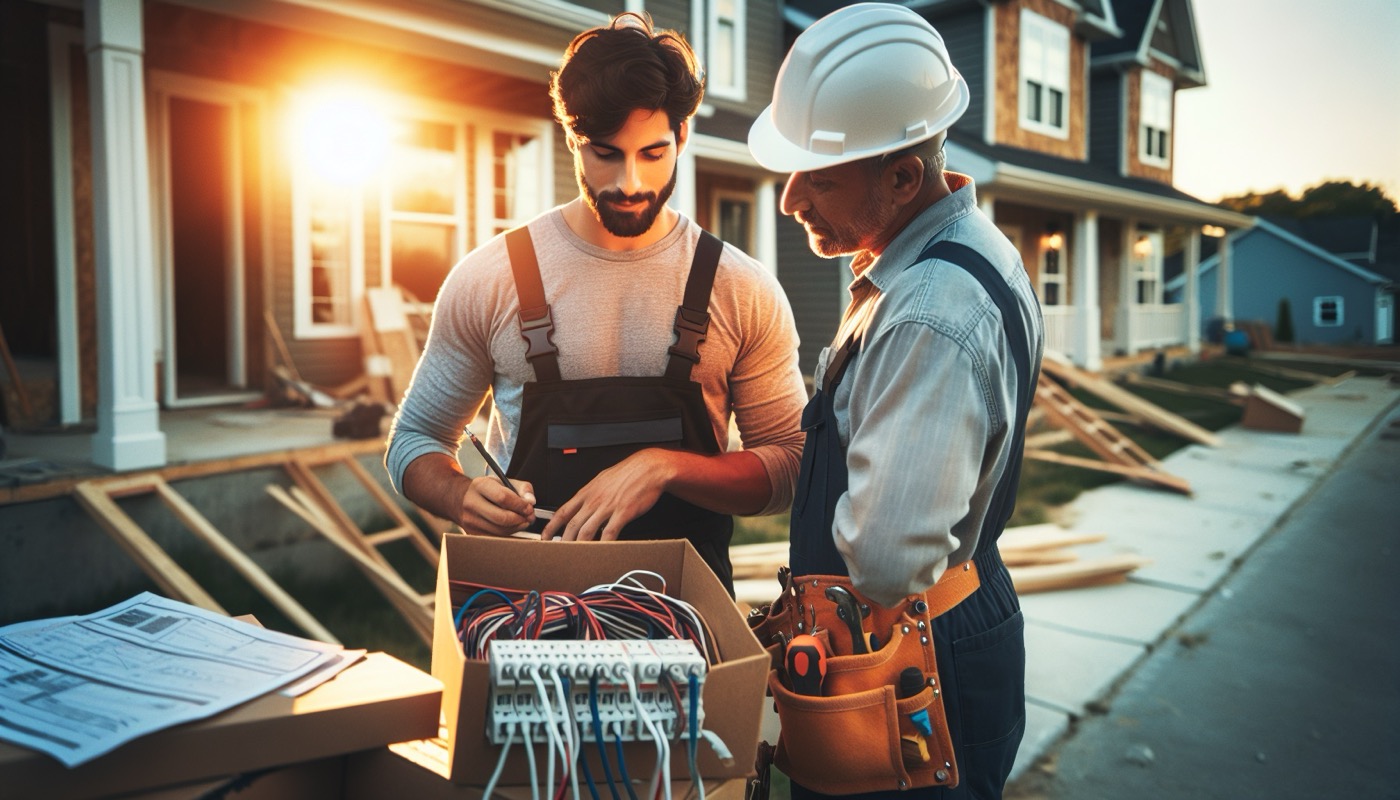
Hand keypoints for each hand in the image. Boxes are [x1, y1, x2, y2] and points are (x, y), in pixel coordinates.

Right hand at [456, 476, 539, 536]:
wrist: (462, 499)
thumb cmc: (488, 490)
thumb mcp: (504, 481)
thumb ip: (522, 488)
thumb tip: (531, 501)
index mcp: (480, 485)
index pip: (503, 498)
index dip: (520, 505)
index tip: (529, 507)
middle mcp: (471, 503)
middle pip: (502, 517)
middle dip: (520, 519)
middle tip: (529, 517)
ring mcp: (470, 520)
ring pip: (500, 530)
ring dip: (517, 528)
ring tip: (523, 521)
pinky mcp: (472, 532)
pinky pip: (496, 537)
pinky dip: (509, 534)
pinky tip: (514, 527)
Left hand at [540, 449, 672, 541]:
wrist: (649, 468)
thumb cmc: (628, 473)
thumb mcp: (602, 479)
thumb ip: (591, 493)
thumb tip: (582, 503)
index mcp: (587, 492)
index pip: (563, 511)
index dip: (551, 527)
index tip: (545, 537)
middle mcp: (594, 500)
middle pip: (572, 525)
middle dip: (563, 542)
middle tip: (558, 553)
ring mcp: (608, 506)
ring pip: (587, 531)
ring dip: (579, 546)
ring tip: (576, 558)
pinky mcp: (623, 512)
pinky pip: (610, 532)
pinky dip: (603, 545)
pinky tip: (601, 552)